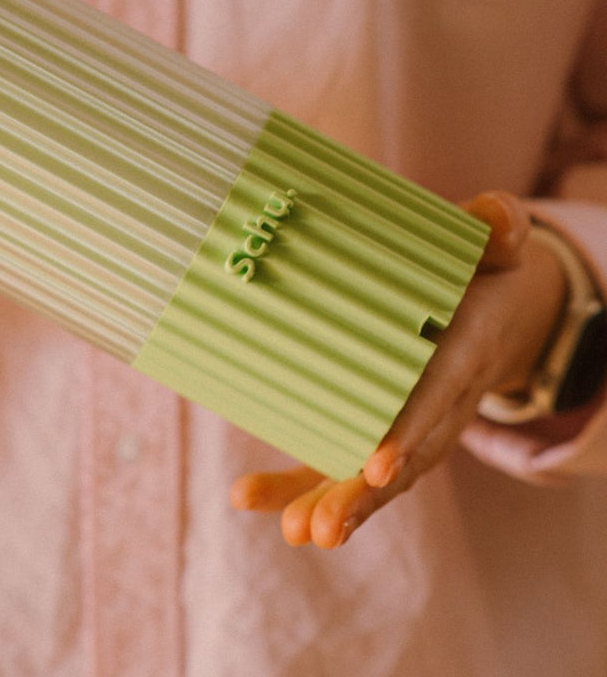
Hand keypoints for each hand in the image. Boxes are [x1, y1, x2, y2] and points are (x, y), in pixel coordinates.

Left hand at [229, 191, 566, 547]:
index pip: (438, 399)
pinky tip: (252, 498)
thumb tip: (501, 219)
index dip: (411, 433)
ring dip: (334, 505)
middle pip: (405, 461)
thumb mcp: (495, 242)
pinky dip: (302, 486)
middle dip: (361, 497)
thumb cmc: (481, 272)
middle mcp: (439, 405)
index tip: (379, 465)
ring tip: (296, 532)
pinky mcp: (376, 432)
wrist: (499, 312)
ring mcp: (409, 427)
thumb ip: (498, 225)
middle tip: (321, 529)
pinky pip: (340, 464)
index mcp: (464, 354)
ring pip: (375, 479)